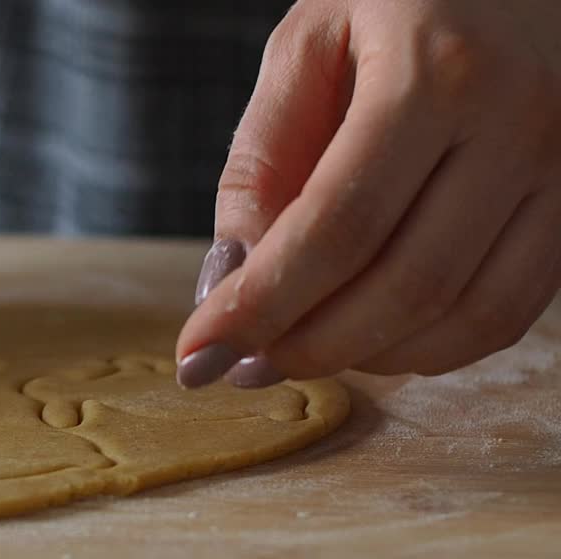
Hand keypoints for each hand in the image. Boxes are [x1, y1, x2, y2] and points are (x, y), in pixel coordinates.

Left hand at [177, 0, 560, 388]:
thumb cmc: (394, 0)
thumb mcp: (305, 48)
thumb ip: (261, 159)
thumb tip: (231, 278)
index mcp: (436, 72)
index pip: (338, 225)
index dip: (262, 304)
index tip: (198, 353)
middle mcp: (518, 123)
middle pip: (407, 285)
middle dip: (309, 345)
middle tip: (244, 363)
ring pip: (468, 315)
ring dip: (369, 358)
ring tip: (297, 351)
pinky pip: (509, 312)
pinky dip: (431, 348)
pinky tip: (370, 340)